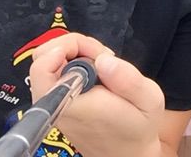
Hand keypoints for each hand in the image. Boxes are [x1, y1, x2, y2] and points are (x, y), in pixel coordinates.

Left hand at [30, 32, 163, 156]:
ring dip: (76, 51)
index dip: (67, 47)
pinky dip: (75, 61)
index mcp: (73, 103)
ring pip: (49, 61)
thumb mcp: (149, 100)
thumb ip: (128, 79)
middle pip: (42, 58)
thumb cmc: (139, 127)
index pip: (43, 67)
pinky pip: (56, 71)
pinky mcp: (59, 102)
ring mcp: (55, 103)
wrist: (129, 153)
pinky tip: (98, 69)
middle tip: (101, 54)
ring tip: (104, 61)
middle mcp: (56, 103)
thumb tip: (101, 59)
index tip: (99, 54)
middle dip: (73, 45)